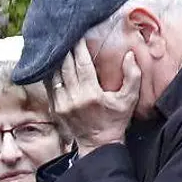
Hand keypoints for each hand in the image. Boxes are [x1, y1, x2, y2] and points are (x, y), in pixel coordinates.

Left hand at [51, 39, 140, 155]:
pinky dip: (49, 74)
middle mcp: (73, 99)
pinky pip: (49, 87)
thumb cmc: (116, 120)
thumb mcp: (129, 99)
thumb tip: (129, 55)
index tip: (79, 36)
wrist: (98, 144)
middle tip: (67, 37)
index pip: (82, 65)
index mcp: (91, 95)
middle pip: (66, 67)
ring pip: (54, 76)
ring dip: (56, 60)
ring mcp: (62, 104)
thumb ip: (132, 76)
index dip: (80, 49)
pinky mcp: (55, 109)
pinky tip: (52, 63)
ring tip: (58, 47)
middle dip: (66, 51)